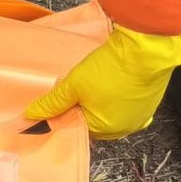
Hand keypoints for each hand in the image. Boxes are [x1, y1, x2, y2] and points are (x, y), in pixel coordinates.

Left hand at [23, 24, 180, 135]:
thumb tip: (32, 115)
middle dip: (82, 105)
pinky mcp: (148, 102)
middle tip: (76, 87)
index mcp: (105, 130)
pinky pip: (125, 103)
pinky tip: (110, 81)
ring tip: (94, 80)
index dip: (65, 112)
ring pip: (109, 111)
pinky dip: (116, 95)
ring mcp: (139, 116)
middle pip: (93, 120)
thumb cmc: (112, 70)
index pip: (76, 128)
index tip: (59, 99)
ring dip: (99, 99)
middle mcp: (124, 128)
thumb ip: (52, 103)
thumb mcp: (73, 85)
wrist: (146, 51)